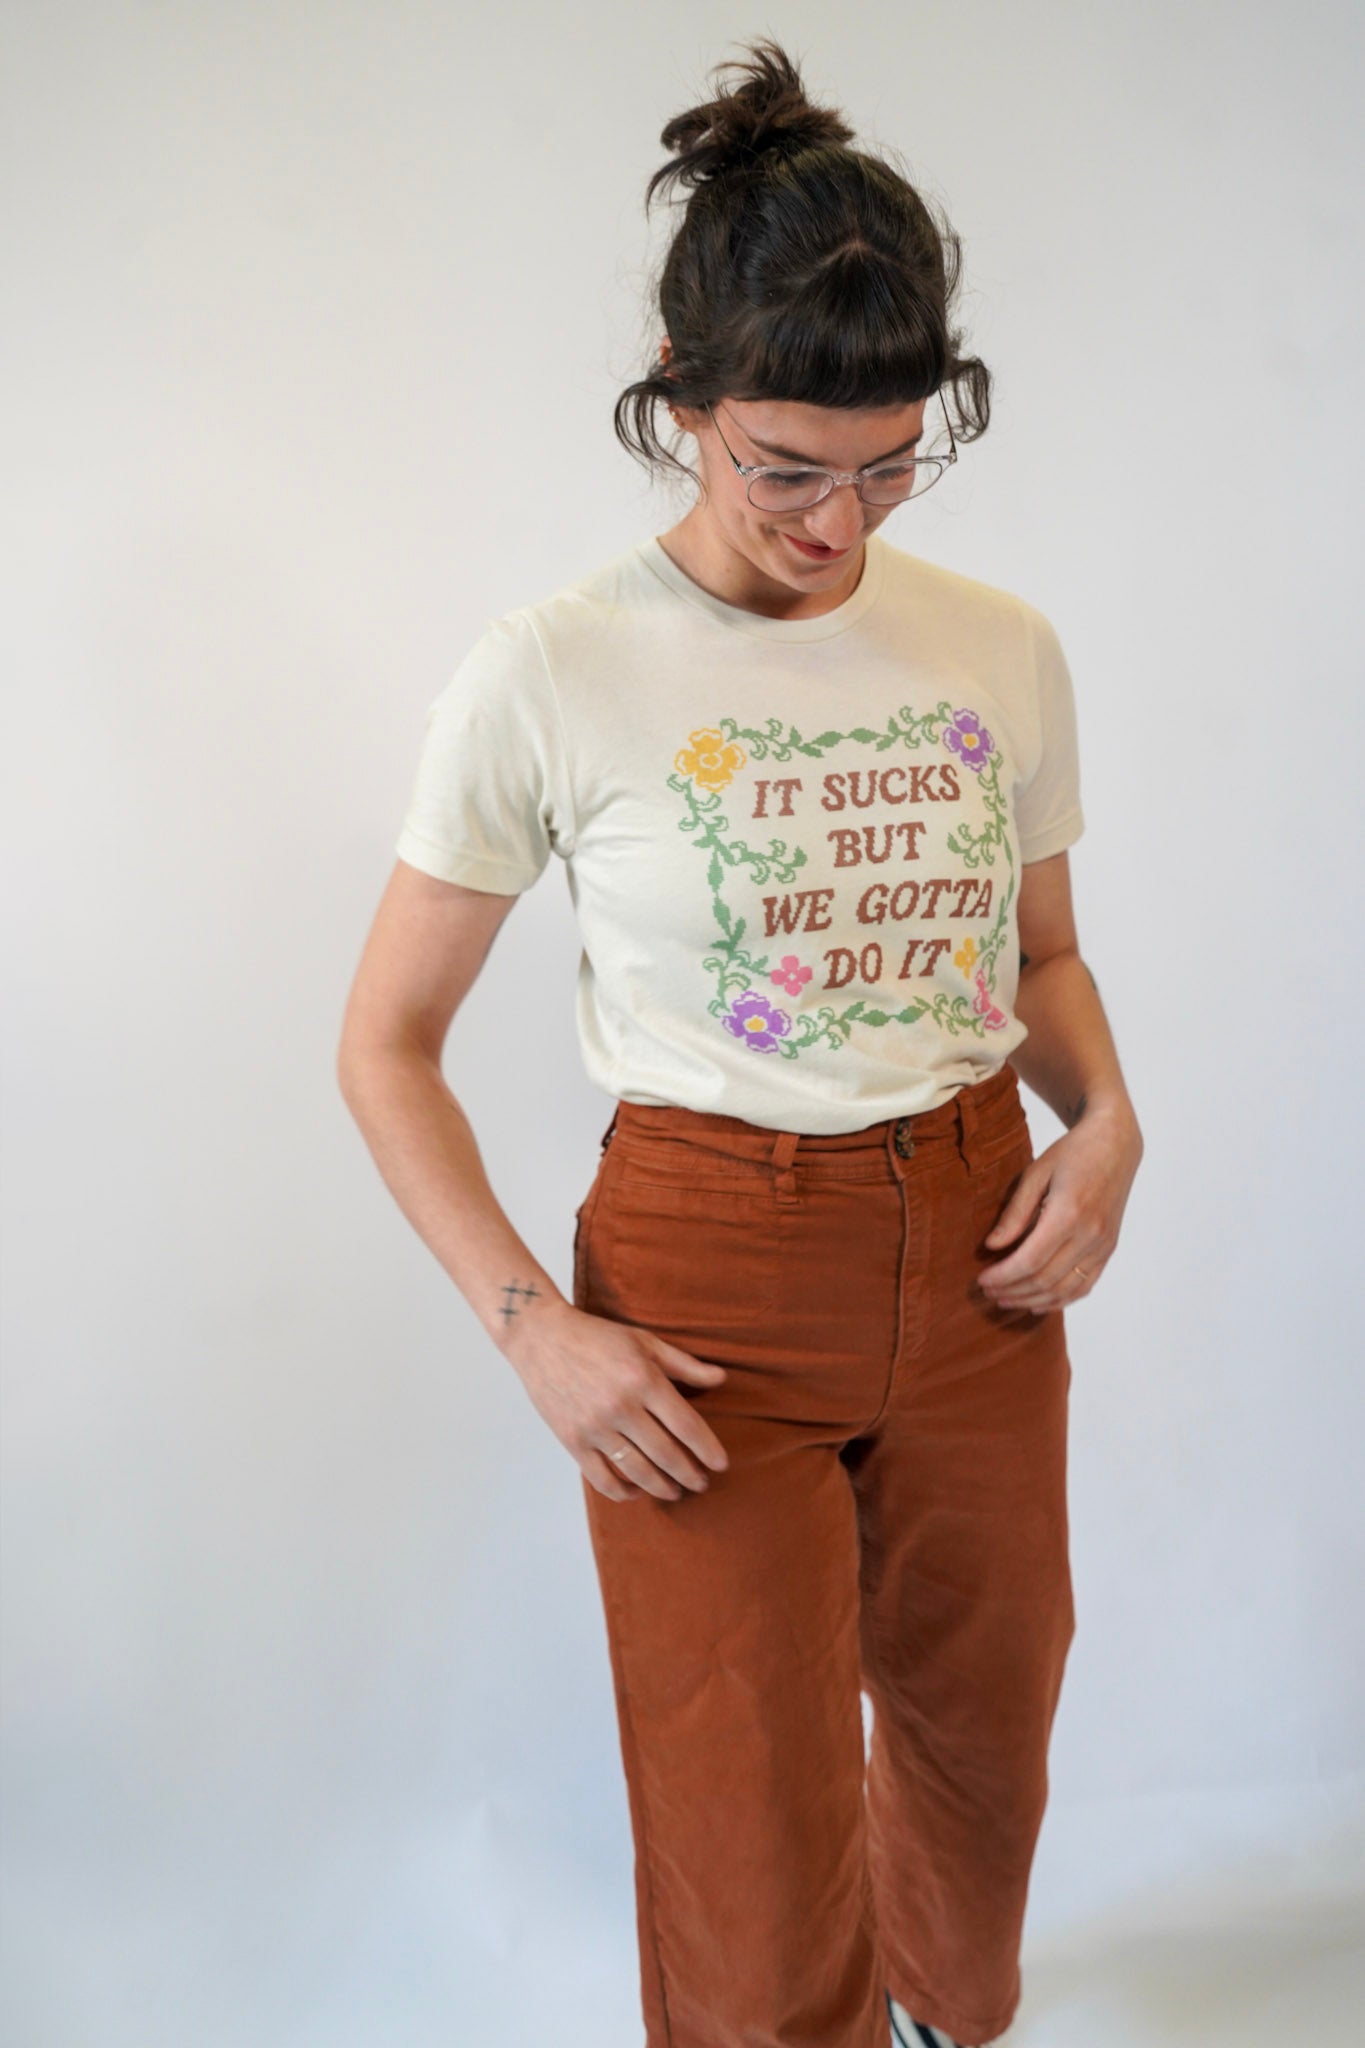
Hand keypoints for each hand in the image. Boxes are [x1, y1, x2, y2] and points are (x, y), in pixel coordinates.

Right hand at [503, 1298, 730, 1502]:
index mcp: (643, 1379)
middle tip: (702, 1484)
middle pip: (666, 1454)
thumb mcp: (645, 1341)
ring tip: (676, 1492)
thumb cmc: (597, 1337)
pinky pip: (602, 1478)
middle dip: (690, 1474)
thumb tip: (722, 1378)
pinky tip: (637, 1490)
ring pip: (638, 1471)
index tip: (721, 1465)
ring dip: (662, 1488)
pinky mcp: (572, 1441)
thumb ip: (685, 1364)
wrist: (542, 1338)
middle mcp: (621, 1406)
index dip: (707, 1449)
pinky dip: (623, 1492)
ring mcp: (595, 1427)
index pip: (686, 1425)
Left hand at [977, 1105, 1142, 1313]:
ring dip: (1032, 1300)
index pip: (1029, 1261)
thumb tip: (992, 1246)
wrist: (1115, 1144)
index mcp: (1068, 1213)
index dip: (1003, 1276)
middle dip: (1012, 1290)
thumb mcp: (1035, 1173)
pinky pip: (1085, 1286)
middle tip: (987, 1292)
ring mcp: (1103, 1245)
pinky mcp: (1108, 1249)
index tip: (981, 1280)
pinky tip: (1037, 1302)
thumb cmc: (1072, 1153)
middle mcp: (1090, 1234)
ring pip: (1065, 1289)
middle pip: (1045, 1279)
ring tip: (1006, 1299)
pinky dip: (1060, 1300)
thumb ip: (1015, 1213)